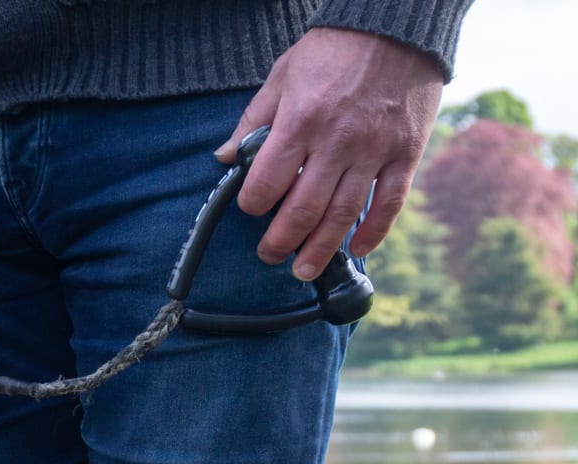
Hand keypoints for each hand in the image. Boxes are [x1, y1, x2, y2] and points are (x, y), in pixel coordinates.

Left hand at [222, 26, 444, 279]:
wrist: (397, 22)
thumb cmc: (333, 48)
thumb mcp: (283, 75)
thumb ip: (253, 120)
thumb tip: (224, 158)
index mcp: (300, 121)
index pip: (266, 183)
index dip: (253, 205)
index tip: (251, 210)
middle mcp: (338, 141)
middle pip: (303, 209)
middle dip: (281, 242)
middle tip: (269, 256)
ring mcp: (375, 149)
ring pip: (343, 214)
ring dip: (321, 250)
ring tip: (303, 271)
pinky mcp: (407, 151)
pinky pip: (390, 202)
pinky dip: (374, 231)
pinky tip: (357, 249)